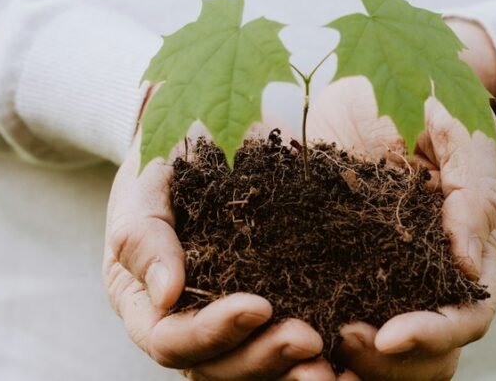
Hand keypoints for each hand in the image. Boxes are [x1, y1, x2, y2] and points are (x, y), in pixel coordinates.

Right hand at [103, 124, 338, 379]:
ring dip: (292, 373)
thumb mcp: (146, 186)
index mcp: (145, 303)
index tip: (259, 305)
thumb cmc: (166, 159)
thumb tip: (166, 293)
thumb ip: (145, 235)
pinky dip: (315, 360)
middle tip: (310, 340)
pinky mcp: (271, 313)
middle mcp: (185, 325)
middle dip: (263, 357)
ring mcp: (228, 326)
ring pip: (254, 369)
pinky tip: (350, 364)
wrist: (202, 137)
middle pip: (218, 367)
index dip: (213, 331)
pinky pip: (287, 350)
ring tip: (333, 369)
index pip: (171, 340)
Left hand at [307, 76, 495, 380]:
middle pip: (423, 355)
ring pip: (376, 352)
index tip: (387, 337)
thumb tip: (467, 265)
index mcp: (467, 253)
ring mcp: (381, 277)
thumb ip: (472, 192)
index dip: (432, 335)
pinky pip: (324, 312)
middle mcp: (428, 278)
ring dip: (346, 362)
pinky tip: (274, 331)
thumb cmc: (432, 99)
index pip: (465, 317)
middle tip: (340, 341)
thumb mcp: (459, 132)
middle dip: (385, 363)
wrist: (379, 77)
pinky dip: (306, 332)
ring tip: (305, 348)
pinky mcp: (334, 264)